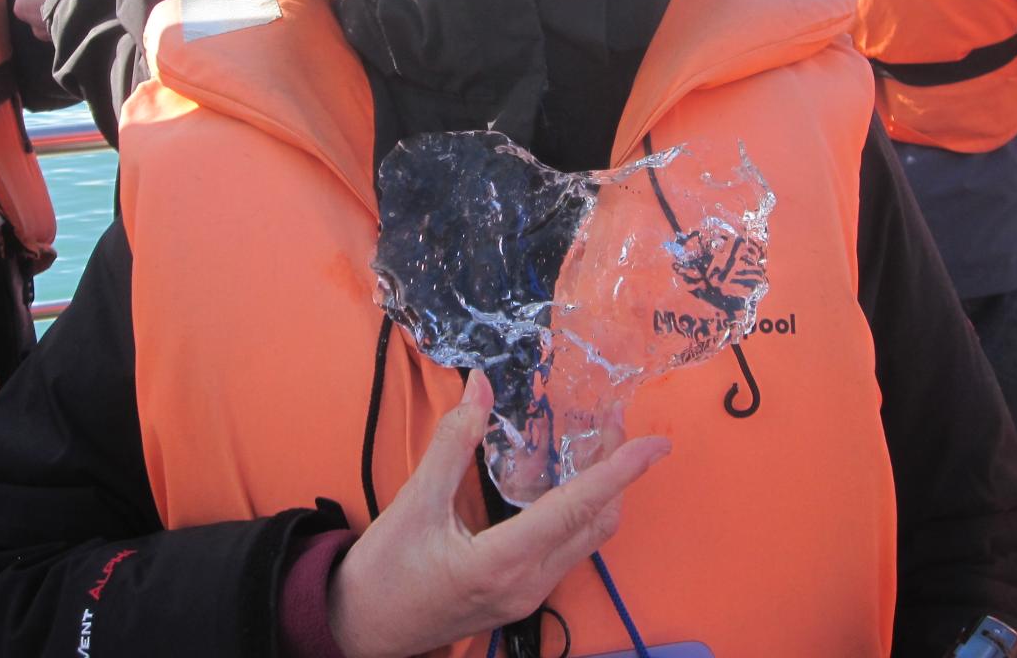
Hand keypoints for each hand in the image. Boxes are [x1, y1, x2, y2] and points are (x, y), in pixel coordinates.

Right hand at [327, 370, 669, 657]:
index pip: (577, 509)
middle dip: (616, 474)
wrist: (360, 629)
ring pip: (587, 541)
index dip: (619, 472)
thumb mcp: (414, 502)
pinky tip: (563, 483)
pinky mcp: (522, 596)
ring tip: (595, 445)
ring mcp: (528, 595)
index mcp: (503, 562)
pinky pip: (568, 550)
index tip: (656, 444)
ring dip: (600, 494)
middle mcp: (528, 583)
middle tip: (615, 424)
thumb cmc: (384, 572)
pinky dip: (578, 513)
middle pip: (596, 525)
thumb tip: (480, 386)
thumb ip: (453, 443)